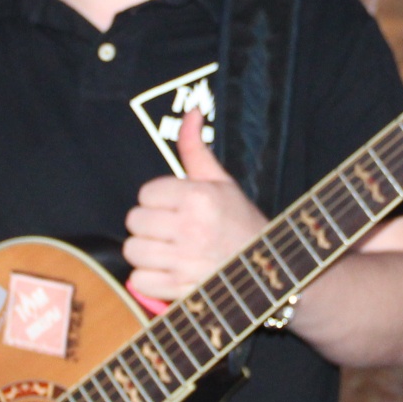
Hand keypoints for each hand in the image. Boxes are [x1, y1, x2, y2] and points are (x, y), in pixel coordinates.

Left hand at [122, 109, 264, 303]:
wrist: (269, 270)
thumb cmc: (241, 223)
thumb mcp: (221, 182)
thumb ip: (196, 148)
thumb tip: (191, 110)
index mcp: (198, 197)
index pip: (146, 193)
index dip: (156, 200)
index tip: (173, 208)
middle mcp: (190, 228)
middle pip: (135, 221)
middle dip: (149, 225)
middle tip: (169, 229)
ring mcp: (184, 262)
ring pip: (133, 251)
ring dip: (146, 252)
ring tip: (167, 250)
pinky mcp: (180, 291)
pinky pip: (139, 281)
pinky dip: (149, 280)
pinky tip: (168, 271)